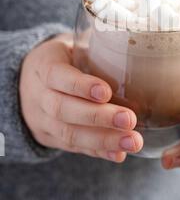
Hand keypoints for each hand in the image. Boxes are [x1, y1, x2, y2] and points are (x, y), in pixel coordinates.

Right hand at [20, 33, 142, 161]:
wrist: (27, 81)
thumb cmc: (63, 59)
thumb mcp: (71, 46)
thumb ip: (95, 49)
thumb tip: (134, 48)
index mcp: (43, 66)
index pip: (57, 76)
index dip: (81, 86)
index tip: (106, 92)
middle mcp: (38, 95)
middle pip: (63, 109)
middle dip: (98, 117)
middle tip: (129, 120)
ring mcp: (41, 120)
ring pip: (68, 133)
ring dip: (103, 140)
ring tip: (132, 141)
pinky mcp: (49, 138)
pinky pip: (73, 147)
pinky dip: (98, 151)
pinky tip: (120, 153)